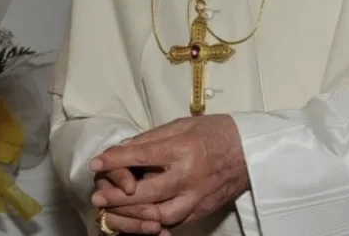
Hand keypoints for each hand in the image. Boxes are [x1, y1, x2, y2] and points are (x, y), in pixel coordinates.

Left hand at [89, 115, 248, 228]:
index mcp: (183, 149)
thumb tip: (123, 149)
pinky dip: (156, 223)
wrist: (251, 150)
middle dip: (118, 196)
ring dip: (134, 214)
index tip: (97, 163)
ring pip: (160, 214)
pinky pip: (176, 222)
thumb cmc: (214, 132)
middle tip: (98, 195)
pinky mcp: (203, 210)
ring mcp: (198, 196)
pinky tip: (139, 220)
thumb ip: (151, 139)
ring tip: (114, 211)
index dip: (115, 160)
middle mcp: (190, 176)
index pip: (142, 156)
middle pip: (147, 191)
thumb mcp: (180, 125)